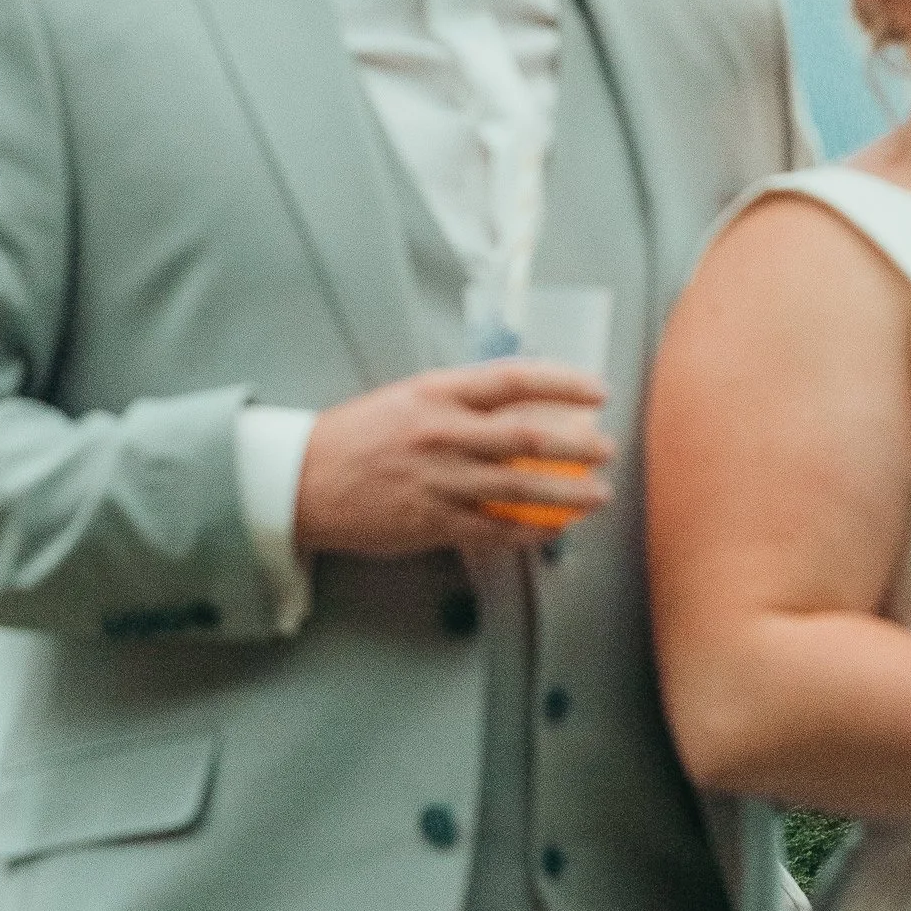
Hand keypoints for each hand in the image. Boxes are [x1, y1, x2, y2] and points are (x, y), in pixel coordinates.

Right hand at [293, 360, 613, 559]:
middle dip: (578, 446)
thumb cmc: (358, 436)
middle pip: (529, 438)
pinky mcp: (432, 521)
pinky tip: (553, 529)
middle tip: (607, 449)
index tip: (597, 390)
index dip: (564, 383)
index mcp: (437, 393)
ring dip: (568, 494)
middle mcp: (443, 434)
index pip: (515, 379)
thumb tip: (522, 404)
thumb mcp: (409, 398)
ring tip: (598, 495)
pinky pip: (494, 528)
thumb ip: (462, 400)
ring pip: (520, 488)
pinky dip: (529, 530)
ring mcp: (439, 480)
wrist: (303, 481)